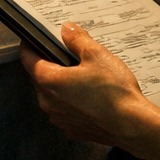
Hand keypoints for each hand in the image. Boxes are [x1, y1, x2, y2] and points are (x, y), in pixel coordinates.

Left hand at [20, 23, 153, 147]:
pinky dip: (71, 101)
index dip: (29, 46)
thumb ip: (77, 39)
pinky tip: (89, 94)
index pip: (27, 60)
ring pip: (51, 95)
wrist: (132, 125)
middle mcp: (49, 103)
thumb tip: (66, 30)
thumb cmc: (114, 92)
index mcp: (50, 82)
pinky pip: (64, 110)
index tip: (33, 39)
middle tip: (65, 53)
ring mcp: (60, 118)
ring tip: (82, 74)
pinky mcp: (73, 129)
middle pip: (39, 77)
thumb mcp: (96, 54)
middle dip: (48, 64)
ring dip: (60, 84)